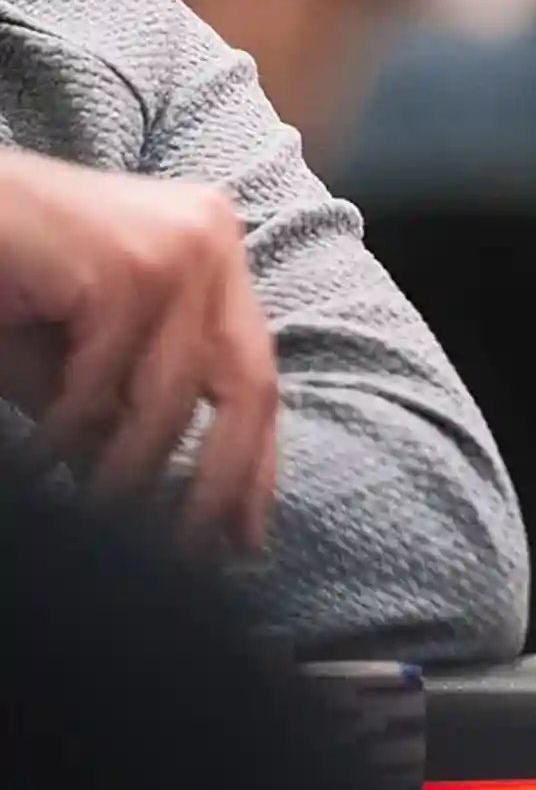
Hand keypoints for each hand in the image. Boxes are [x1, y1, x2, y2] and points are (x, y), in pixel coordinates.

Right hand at [0, 154, 277, 548]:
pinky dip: (67, 431)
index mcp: (213, 250)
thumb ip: (127, 410)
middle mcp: (212, 238)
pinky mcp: (124, 264)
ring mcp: (175, 246)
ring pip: (171, 397)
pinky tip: (41, 458)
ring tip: (93, 509)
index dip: (257, 461)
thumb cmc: (4, 277)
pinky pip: (105, 382)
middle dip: (222, 482)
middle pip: (247, 386)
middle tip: (195, 551)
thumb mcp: (77, 354)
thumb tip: (178, 498)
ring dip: (126, 468)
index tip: (249, 536)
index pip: (255, 371)